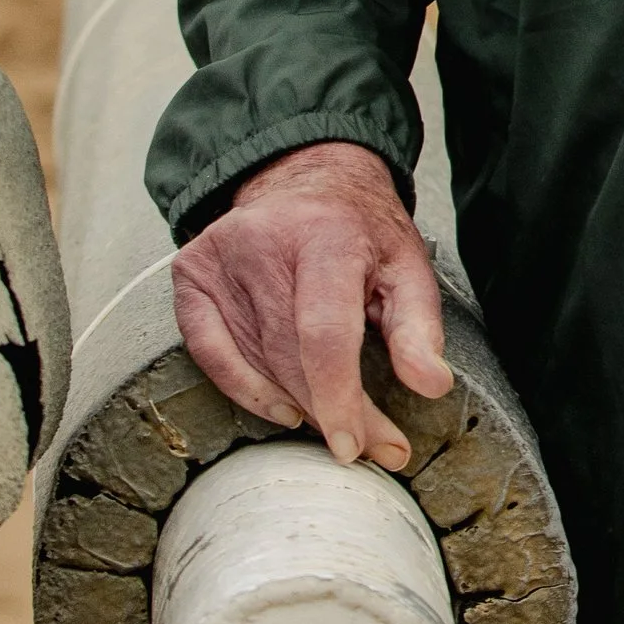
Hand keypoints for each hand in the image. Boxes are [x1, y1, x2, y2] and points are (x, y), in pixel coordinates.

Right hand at [170, 139, 448, 472]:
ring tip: (336, 424)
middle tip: (368, 445)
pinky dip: (243, 388)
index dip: (340, 398)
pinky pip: (208, 351)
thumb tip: (431, 385)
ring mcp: (220, 255)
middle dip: (330, 412)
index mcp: (326, 235)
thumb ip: (419, 327)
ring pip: (254, 360)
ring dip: (297, 405)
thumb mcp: (407, 265)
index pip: (324, 333)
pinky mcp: (192, 271)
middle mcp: (264, 241)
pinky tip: (281, 408)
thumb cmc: (360, 230)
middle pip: (289, 356)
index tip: (358, 447)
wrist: (305, 176)